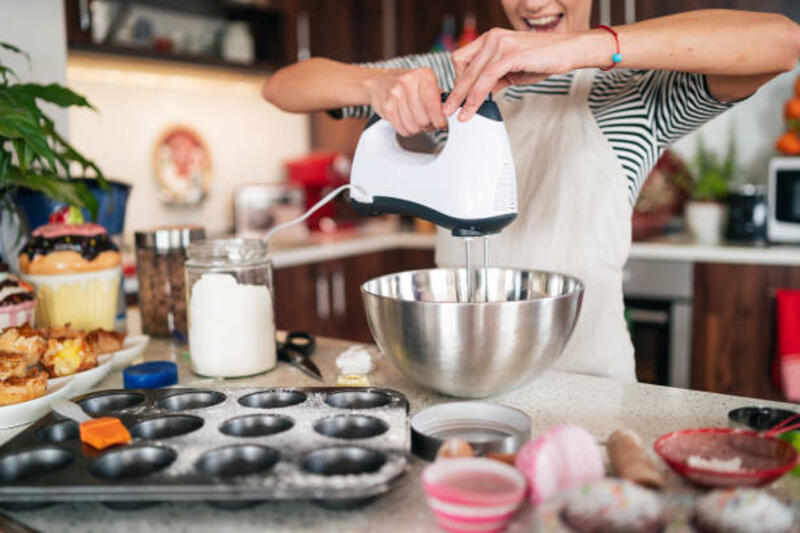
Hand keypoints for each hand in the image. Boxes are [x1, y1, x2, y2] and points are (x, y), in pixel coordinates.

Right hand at [366, 67, 446, 136]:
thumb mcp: (424, 82)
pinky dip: (407, 130)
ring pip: (414, 127)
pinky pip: (403, 129)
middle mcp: (408, 82)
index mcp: (423, 75)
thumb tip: (448, 114)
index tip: (441, 123)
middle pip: (425, 119)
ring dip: (418, 129)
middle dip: (428, 125)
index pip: (434, 105)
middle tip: (428, 122)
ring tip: (417, 121)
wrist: (377, 81)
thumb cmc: (405, 84)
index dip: (440, 120)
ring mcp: (395, 95)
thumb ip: (437, 97)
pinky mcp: (387, 107)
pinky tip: (407, 121)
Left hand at [443, 29, 579, 120]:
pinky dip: (477, 96)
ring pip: (473, 75)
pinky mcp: (510, 54)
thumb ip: (494, 79)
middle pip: (463, 68)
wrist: (569, 51)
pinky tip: (473, 108)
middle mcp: (493, 38)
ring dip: (463, 98)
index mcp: (491, 39)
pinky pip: (487, 78)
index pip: (462, 59)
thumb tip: (479, 95)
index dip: (457, 80)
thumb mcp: (512, 70)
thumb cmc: (543, 60)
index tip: (457, 98)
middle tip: (447, 111)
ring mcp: (501, 44)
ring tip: (459, 115)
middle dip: (455, 93)